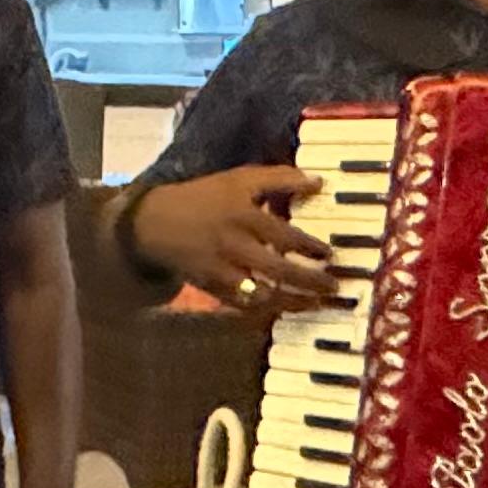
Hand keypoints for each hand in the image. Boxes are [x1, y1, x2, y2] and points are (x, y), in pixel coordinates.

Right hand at [121, 165, 338, 312]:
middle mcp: (234, 245)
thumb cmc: (204, 197)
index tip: (330, 254)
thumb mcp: (239, 178)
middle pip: (278, 269)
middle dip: (309, 281)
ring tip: (313, 303)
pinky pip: (240, 306)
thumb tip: (319, 182)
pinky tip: (281, 308)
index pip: (284, 235)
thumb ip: (280, 177)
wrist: (155, 223)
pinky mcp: (210, 288)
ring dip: (290, 302)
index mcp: (242, 215)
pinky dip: (262, 310)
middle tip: (332, 286)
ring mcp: (221, 270)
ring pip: (260, 294)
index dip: (310, 247)